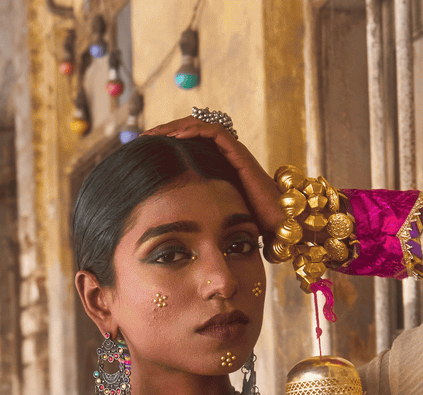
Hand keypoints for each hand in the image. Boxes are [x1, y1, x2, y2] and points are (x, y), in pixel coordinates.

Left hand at [143, 117, 281, 240]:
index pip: (188, 149)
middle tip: (142, 139)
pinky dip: (193, 130)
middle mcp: (226, 159)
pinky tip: (173, 136)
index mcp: (218, 172)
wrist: (280, 228)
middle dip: (165, 134)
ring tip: (152, 135)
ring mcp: (234, 154)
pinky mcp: (240, 154)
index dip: (166, 148)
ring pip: (199, 128)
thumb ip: (199, 221)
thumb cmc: (253, 232)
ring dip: (174, 128)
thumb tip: (172, 238)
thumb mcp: (215, 223)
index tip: (144, 153)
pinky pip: (214, 131)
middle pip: (190, 135)